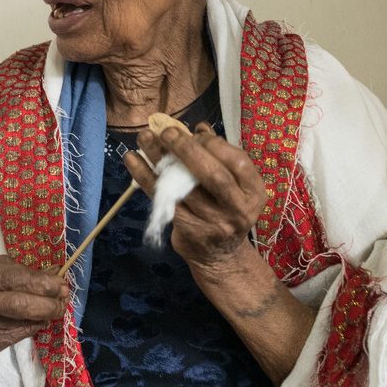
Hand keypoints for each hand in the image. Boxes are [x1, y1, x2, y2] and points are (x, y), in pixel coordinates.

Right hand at [0, 255, 68, 378]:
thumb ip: (24, 272)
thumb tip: (57, 273)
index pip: (14, 277)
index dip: (42, 283)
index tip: (62, 284)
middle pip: (18, 304)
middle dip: (47, 303)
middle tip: (63, 301)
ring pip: (21, 322)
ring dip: (44, 316)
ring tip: (54, 310)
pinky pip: (18, 335)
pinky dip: (33, 327)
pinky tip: (38, 321)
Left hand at [124, 123, 267, 277]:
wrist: (221, 257)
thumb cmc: (225, 210)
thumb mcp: (233, 186)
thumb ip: (219, 158)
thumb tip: (199, 128)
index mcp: (253, 192)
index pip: (237, 161)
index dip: (214, 143)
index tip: (193, 131)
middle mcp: (238, 209)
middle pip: (213, 175)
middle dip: (187, 149)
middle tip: (166, 131)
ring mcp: (214, 223)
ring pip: (183, 187)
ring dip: (160, 159)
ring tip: (145, 137)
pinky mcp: (189, 231)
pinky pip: (164, 200)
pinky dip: (145, 177)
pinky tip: (133, 159)